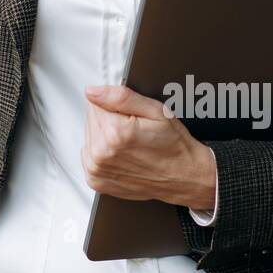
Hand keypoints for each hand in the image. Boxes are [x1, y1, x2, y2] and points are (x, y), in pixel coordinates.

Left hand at [81, 84, 216, 210]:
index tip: (131, 116)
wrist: (184, 177)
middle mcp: (102, 153)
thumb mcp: (155, 111)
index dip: (115, 106)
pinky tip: (121, 155)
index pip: (95, 102)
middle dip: (110, 120)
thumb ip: (121, 97)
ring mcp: (97, 169)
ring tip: (129, 144)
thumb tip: (92, 91)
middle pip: (91, 119)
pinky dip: (102, 153)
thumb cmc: (174, 146)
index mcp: (115, 132)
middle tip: (134, 130)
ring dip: (105, 137)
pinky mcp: (96, 180)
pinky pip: (88, 155)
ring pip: (90, 136)